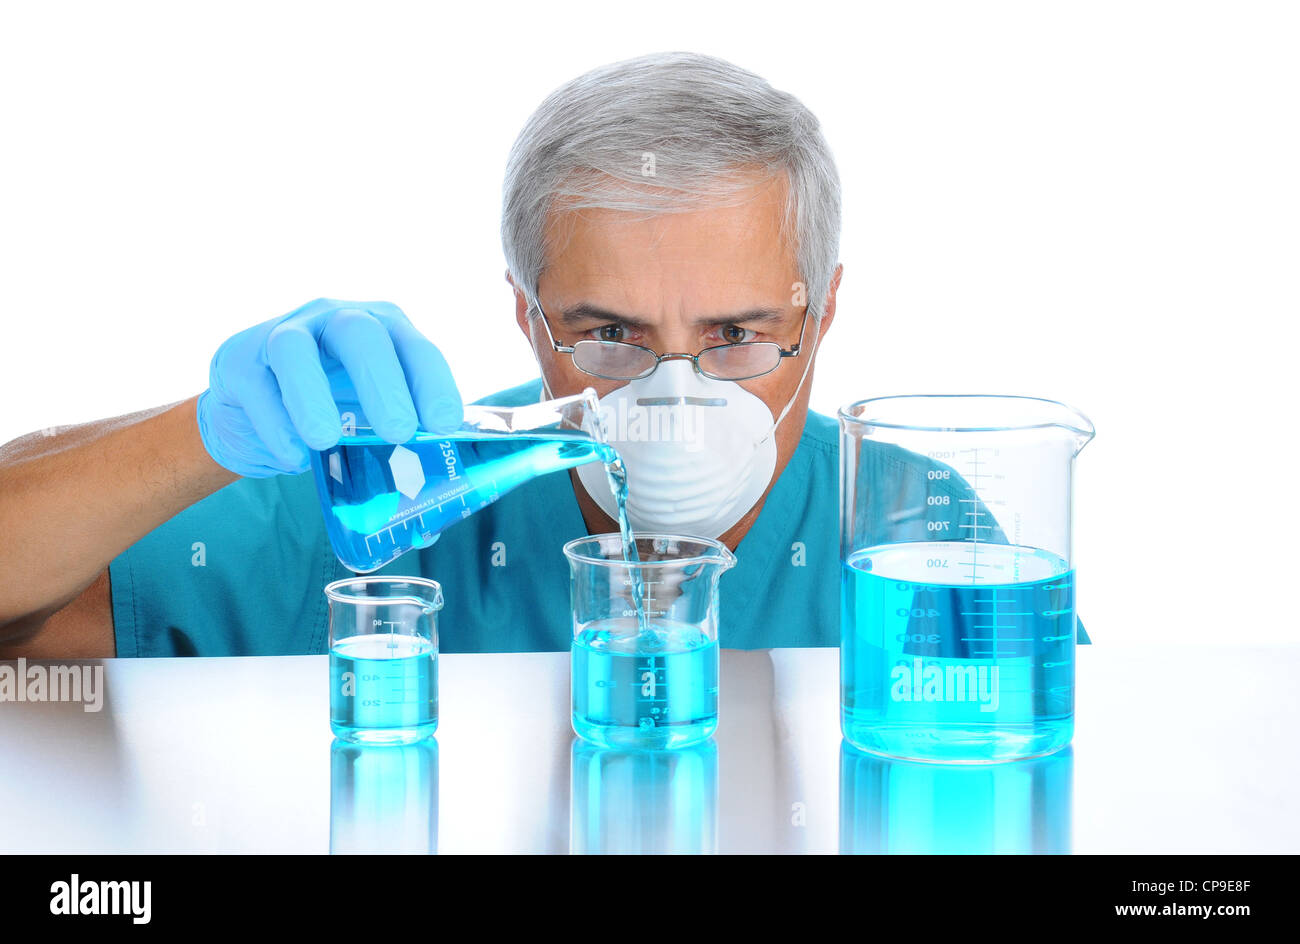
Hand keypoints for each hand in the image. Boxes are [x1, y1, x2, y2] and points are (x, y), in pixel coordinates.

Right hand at [197, 298, 462, 476]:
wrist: (255, 409)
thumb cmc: (332, 410)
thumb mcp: (371, 424)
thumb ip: (398, 455)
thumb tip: (426, 522)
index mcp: (384, 332)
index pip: (415, 347)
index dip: (433, 382)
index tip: (444, 425)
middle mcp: (336, 320)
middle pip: (359, 333)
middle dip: (383, 382)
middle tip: (399, 431)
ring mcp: (286, 333)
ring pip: (294, 348)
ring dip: (313, 396)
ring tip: (327, 441)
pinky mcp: (241, 360)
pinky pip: (256, 385)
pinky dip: (274, 425)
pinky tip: (293, 458)